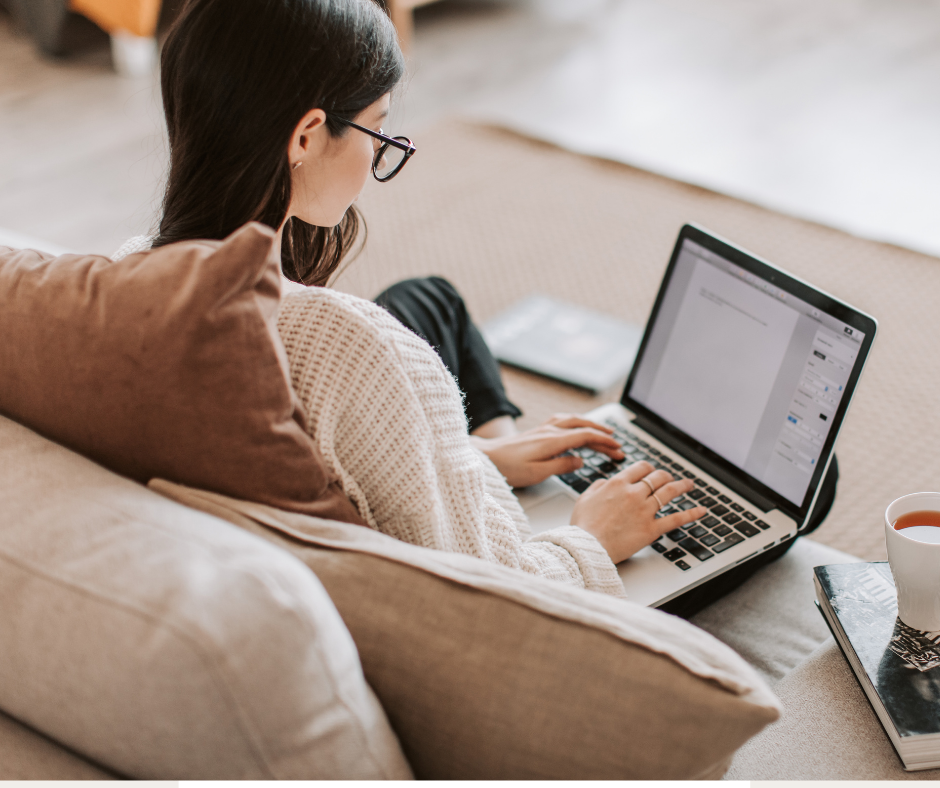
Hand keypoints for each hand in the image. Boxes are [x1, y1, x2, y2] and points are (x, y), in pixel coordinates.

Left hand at [470, 413, 624, 487]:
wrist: (485, 457)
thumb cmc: (508, 468)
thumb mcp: (536, 473)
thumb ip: (561, 466)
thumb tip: (580, 461)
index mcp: (552, 441)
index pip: (585, 436)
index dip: (604, 442)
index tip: (618, 449)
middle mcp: (549, 431)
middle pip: (582, 427)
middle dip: (602, 434)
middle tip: (618, 445)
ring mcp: (543, 429)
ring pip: (573, 421)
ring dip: (591, 425)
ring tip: (604, 432)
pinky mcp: (537, 431)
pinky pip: (562, 421)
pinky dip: (576, 422)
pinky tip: (578, 426)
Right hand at [570, 461, 706, 563]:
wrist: (587, 546)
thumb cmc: (583, 526)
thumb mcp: (584, 498)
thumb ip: (598, 486)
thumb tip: (606, 482)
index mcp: (617, 484)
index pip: (640, 467)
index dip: (649, 468)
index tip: (651, 471)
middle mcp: (634, 493)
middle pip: (657, 477)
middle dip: (665, 475)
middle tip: (670, 478)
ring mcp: (645, 511)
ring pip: (669, 492)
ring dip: (682, 486)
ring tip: (689, 485)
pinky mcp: (651, 529)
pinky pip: (676, 519)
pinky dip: (691, 514)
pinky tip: (701, 511)